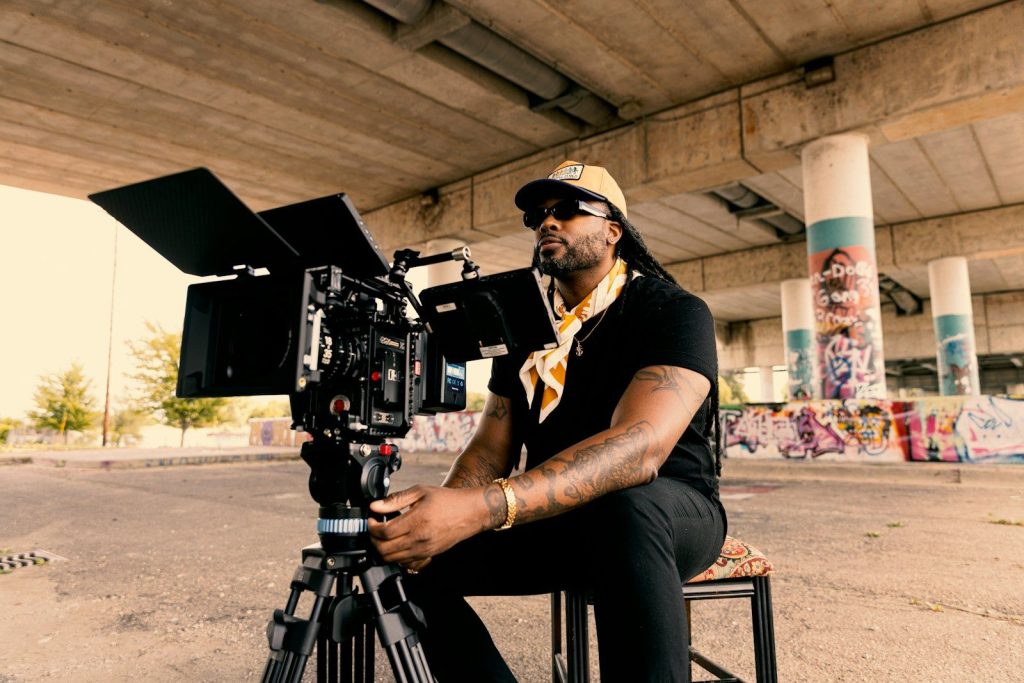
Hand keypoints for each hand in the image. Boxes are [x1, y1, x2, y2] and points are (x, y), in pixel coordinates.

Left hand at [368, 485, 490, 566]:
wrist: (470, 513)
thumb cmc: (448, 500)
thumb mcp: (421, 492)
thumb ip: (396, 499)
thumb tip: (376, 506)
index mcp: (417, 521)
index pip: (384, 532)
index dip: (372, 527)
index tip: (372, 519)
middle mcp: (419, 539)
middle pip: (384, 550)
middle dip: (373, 539)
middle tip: (375, 528)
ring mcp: (424, 550)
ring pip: (392, 559)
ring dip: (383, 549)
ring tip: (386, 535)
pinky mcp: (429, 556)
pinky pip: (405, 564)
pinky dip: (396, 556)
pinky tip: (398, 543)